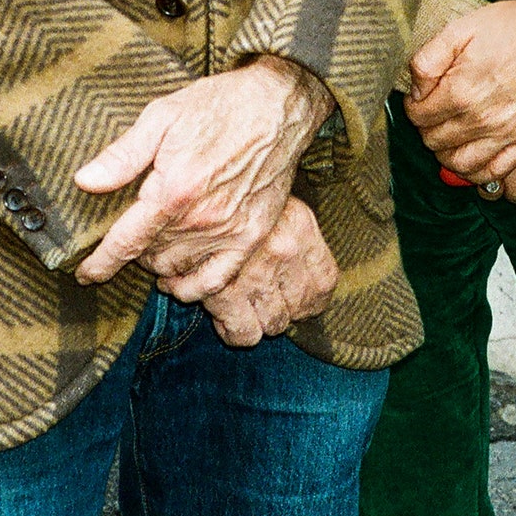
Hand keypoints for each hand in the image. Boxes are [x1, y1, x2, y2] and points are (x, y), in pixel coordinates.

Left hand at [73, 56, 333, 291]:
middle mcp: (201, 218)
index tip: (84, 273)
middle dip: (131, 251)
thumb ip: (122, 155)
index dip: (100, 263)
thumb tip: (84, 181)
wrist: (278, 105)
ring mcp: (230, 230)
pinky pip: (216, 279)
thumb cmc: (219, 105)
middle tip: (128, 234)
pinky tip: (177, 280)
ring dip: (157, 264)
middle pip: (149, 255)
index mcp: (173, 190)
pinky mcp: (252, 235)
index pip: (125, 242)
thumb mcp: (162, 116)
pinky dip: (192, 287)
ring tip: (151, 248)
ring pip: (176, 268)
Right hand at [182, 195, 339, 344]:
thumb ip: (294, 236)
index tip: (293, 296)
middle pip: (298, 308)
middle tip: (262, 297)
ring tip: (242, 304)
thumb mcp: (273, 202)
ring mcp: (255, 272)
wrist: (191, 183)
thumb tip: (304, 280)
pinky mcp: (223, 291)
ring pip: (273, 324)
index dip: (309, 299)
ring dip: (258, 320)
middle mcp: (284, 250)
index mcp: (300, 226)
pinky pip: (242, 332)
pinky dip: (235, 331)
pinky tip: (225, 316)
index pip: (324, 285)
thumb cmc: (231, 195)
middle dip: (281, 308)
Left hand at [406, 0, 515, 186]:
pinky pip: (494, 172)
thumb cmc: (511, 26)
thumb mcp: (459, 29)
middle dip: (427, 128)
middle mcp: (482, 119)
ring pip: (460, 164)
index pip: (418, 117)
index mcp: (461, 91)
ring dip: (446, 153)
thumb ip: (427, 61)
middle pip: (435, 141)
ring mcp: (507, 133)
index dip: (413, 106)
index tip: (420, 98)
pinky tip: (471, 157)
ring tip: (448, 136)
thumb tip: (415, 91)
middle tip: (433, 113)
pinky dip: (477, 172)